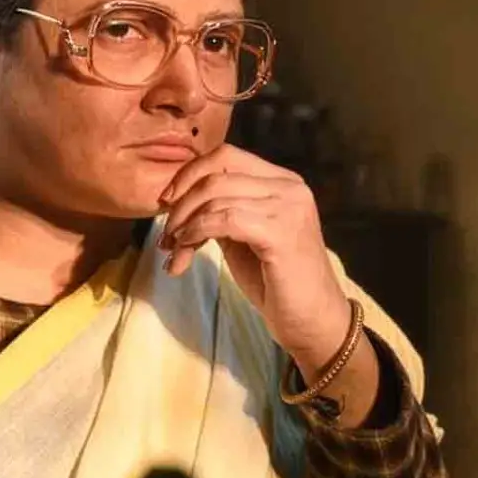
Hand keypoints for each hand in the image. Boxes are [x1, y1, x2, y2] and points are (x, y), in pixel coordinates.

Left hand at [158, 144, 350, 372]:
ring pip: (215, 198)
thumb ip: (220, 212)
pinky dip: (195, 234)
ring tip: (172, 253)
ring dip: (183, 226)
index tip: (165, 202)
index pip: (226, 155)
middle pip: (216, 173)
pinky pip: (223, 220)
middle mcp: (289, 187)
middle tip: (165, 235)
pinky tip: (184, 254)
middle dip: (180, 203)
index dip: (188, 174)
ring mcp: (288, 207)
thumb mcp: (242, 237)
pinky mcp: (281, 233)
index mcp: (282, 181)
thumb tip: (177, 199)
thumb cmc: (277, 283)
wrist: (312, 321)